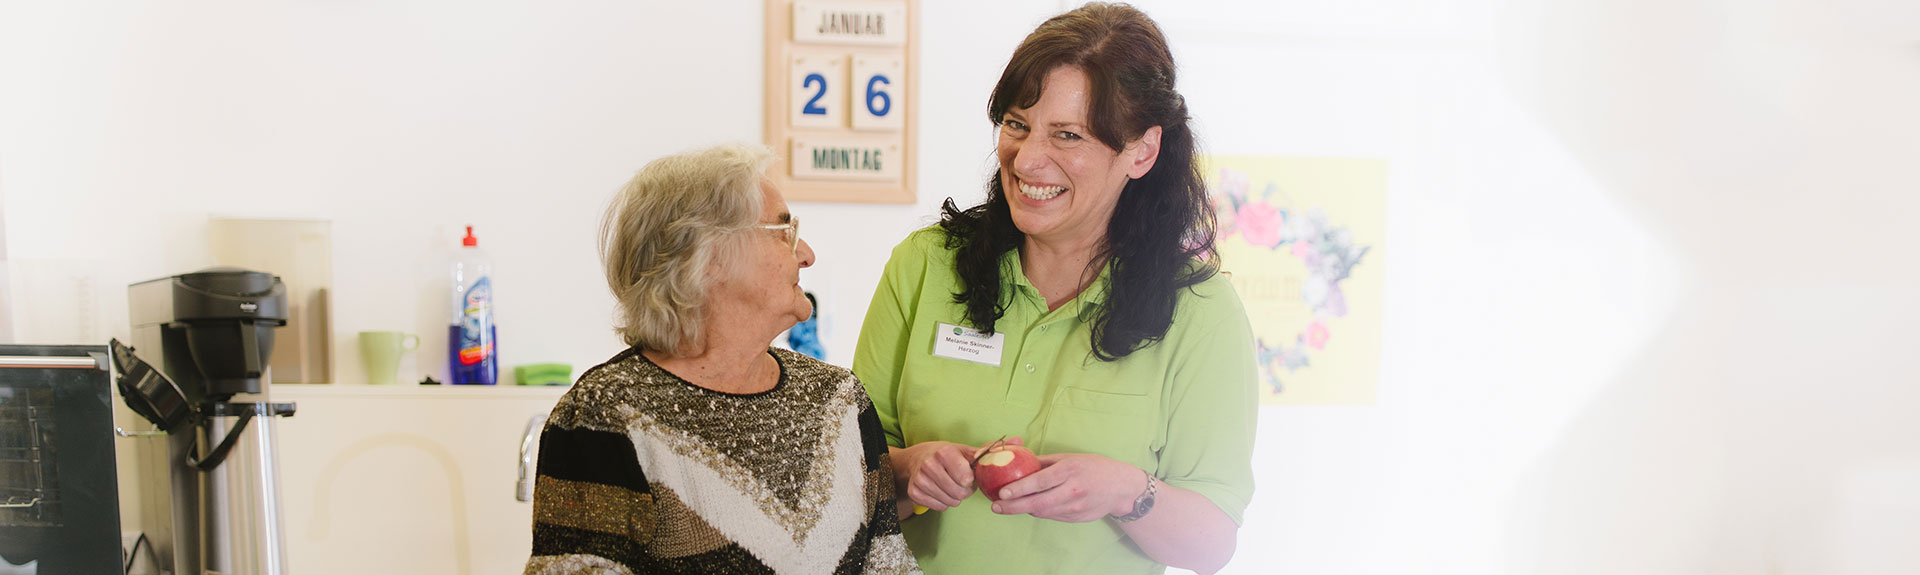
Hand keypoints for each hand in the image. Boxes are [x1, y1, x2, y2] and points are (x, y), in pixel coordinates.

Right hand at [894, 440, 981, 510]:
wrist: (918, 458)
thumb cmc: (946, 455)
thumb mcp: (964, 450)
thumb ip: (984, 453)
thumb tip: (1007, 447)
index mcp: (944, 453)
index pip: (966, 479)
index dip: (972, 480)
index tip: (969, 475)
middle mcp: (929, 465)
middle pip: (959, 493)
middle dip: (965, 491)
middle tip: (962, 484)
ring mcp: (920, 480)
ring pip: (950, 502)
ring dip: (955, 498)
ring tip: (951, 486)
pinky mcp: (914, 492)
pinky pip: (939, 507)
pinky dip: (944, 503)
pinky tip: (941, 491)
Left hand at [988, 452, 1145, 522]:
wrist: (1121, 488)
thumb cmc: (1093, 467)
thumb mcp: (1069, 458)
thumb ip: (1043, 462)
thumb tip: (1016, 460)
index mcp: (1069, 471)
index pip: (1039, 482)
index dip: (1019, 488)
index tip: (1002, 492)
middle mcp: (1072, 490)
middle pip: (1037, 503)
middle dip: (1013, 507)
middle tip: (995, 507)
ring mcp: (1075, 507)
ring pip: (1042, 512)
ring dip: (1024, 509)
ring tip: (1007, 505)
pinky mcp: (1076, 518)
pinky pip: (1052, 516)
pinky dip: (1039, 511)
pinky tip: (1031, 506)